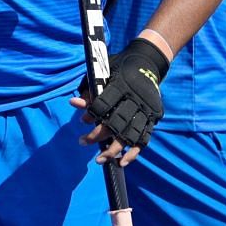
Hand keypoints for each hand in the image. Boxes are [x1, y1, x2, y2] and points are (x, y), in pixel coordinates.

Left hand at [75, 37, 168, 163]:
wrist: (148, 63)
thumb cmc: (120, 67)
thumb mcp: (105, 71)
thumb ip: (90, 88)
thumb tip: (73, 103)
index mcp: (122, 85)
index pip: (105, 104)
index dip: (92, 113)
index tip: (82, 121)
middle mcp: (135, 100)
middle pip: (116, 122)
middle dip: (98, 135)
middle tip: (82, 142)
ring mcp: (145, 111)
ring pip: (129, 134)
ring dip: (114, 150)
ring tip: (99, 159)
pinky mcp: (152, 119)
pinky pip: (144, 140)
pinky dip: (133, 153)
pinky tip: (121, 162)